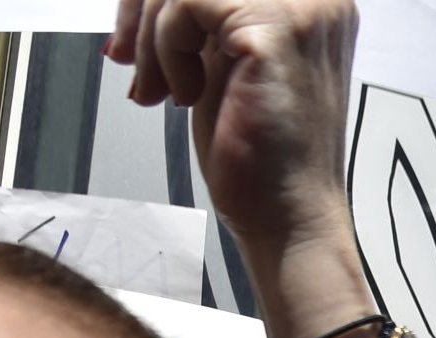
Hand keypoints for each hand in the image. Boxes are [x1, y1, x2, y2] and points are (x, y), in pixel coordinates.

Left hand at [108, 0, 357, 252]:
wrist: (289, 218)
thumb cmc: (261, 155)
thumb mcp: (223, 57)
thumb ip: (203, 13)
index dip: (160, 1)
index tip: (133, 40)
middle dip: (145, 10)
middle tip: (133, 64)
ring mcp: (303, 5)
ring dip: (155, 36)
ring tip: (164, 90)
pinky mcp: (277, 25)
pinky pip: (186, 2)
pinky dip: (168, 48)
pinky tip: (187, 94)